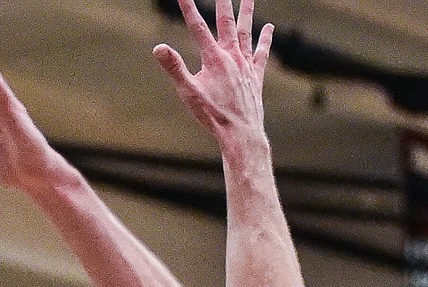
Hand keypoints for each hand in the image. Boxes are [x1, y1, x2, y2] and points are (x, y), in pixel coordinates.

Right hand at [154, 0, 273, 144]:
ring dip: (246, 12)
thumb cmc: (213, 115)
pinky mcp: (256, 75)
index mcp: (213, 58)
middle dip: (223, 2)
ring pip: (246, 31)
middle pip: (226, 22)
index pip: (198, 27)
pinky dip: (265, 39)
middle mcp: (231, 56)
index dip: (189, 8)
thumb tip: (158, 48)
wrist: (240, 132)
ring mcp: (245, 64)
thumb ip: (174, 67)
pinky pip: (261, 52)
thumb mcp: (188, 92)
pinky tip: (269, 27)